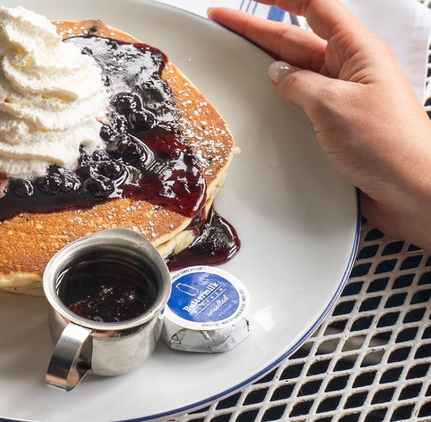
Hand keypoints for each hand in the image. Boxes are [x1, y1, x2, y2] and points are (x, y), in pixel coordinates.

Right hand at [208, 0, 430, 250]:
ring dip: (266, 58)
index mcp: (357, 51)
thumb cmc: (389, 145)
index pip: (315, 7)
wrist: (412, 190)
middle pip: (296, 37)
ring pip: (297, 68)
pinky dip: (279, 92)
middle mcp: (350, 69)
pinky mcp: (337, 121)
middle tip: (222, 21)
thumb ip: (298, 84)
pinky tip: (262, 92)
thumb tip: (277, 74)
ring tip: (234, 51)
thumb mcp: (333, 105)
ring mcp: (342, 95)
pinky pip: (302, 97)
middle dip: (257, 27)